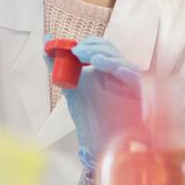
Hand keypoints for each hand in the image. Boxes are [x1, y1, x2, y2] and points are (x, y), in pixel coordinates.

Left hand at [44, 36, 142, 174]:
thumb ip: (59, 68)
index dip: (88, 44)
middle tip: (78, 52)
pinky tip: (117, 70)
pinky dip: (126, 72)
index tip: (72, 49)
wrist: (97, 141)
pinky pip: (136, 80)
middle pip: (112, 52)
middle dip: (95, 48)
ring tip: (93, 59)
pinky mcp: (139, 96)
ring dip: (108, 58)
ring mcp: (130, 84)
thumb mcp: (71, 88)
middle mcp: (119, 72)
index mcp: (105, 68)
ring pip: (124, 63)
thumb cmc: (88, 114)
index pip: (101, 47)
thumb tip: (45, 48)